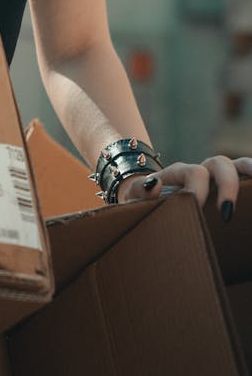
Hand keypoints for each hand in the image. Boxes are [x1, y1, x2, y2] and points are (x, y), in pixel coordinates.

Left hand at [118, 155, 251, 217]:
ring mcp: (218, 178)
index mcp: (179, 173)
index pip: (192, 172)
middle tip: (227, 212)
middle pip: (219, 163)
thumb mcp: (135, 200)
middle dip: (227, 185)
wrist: (150, 204)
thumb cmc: (144, 204)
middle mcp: (202, 170)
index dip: (197, 188)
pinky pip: (245, 179)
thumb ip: (140, 193)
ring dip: (250, 170)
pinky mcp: (228, 189)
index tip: (197, 206)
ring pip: (238, 165)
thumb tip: (153, 185)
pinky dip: (251, 179)